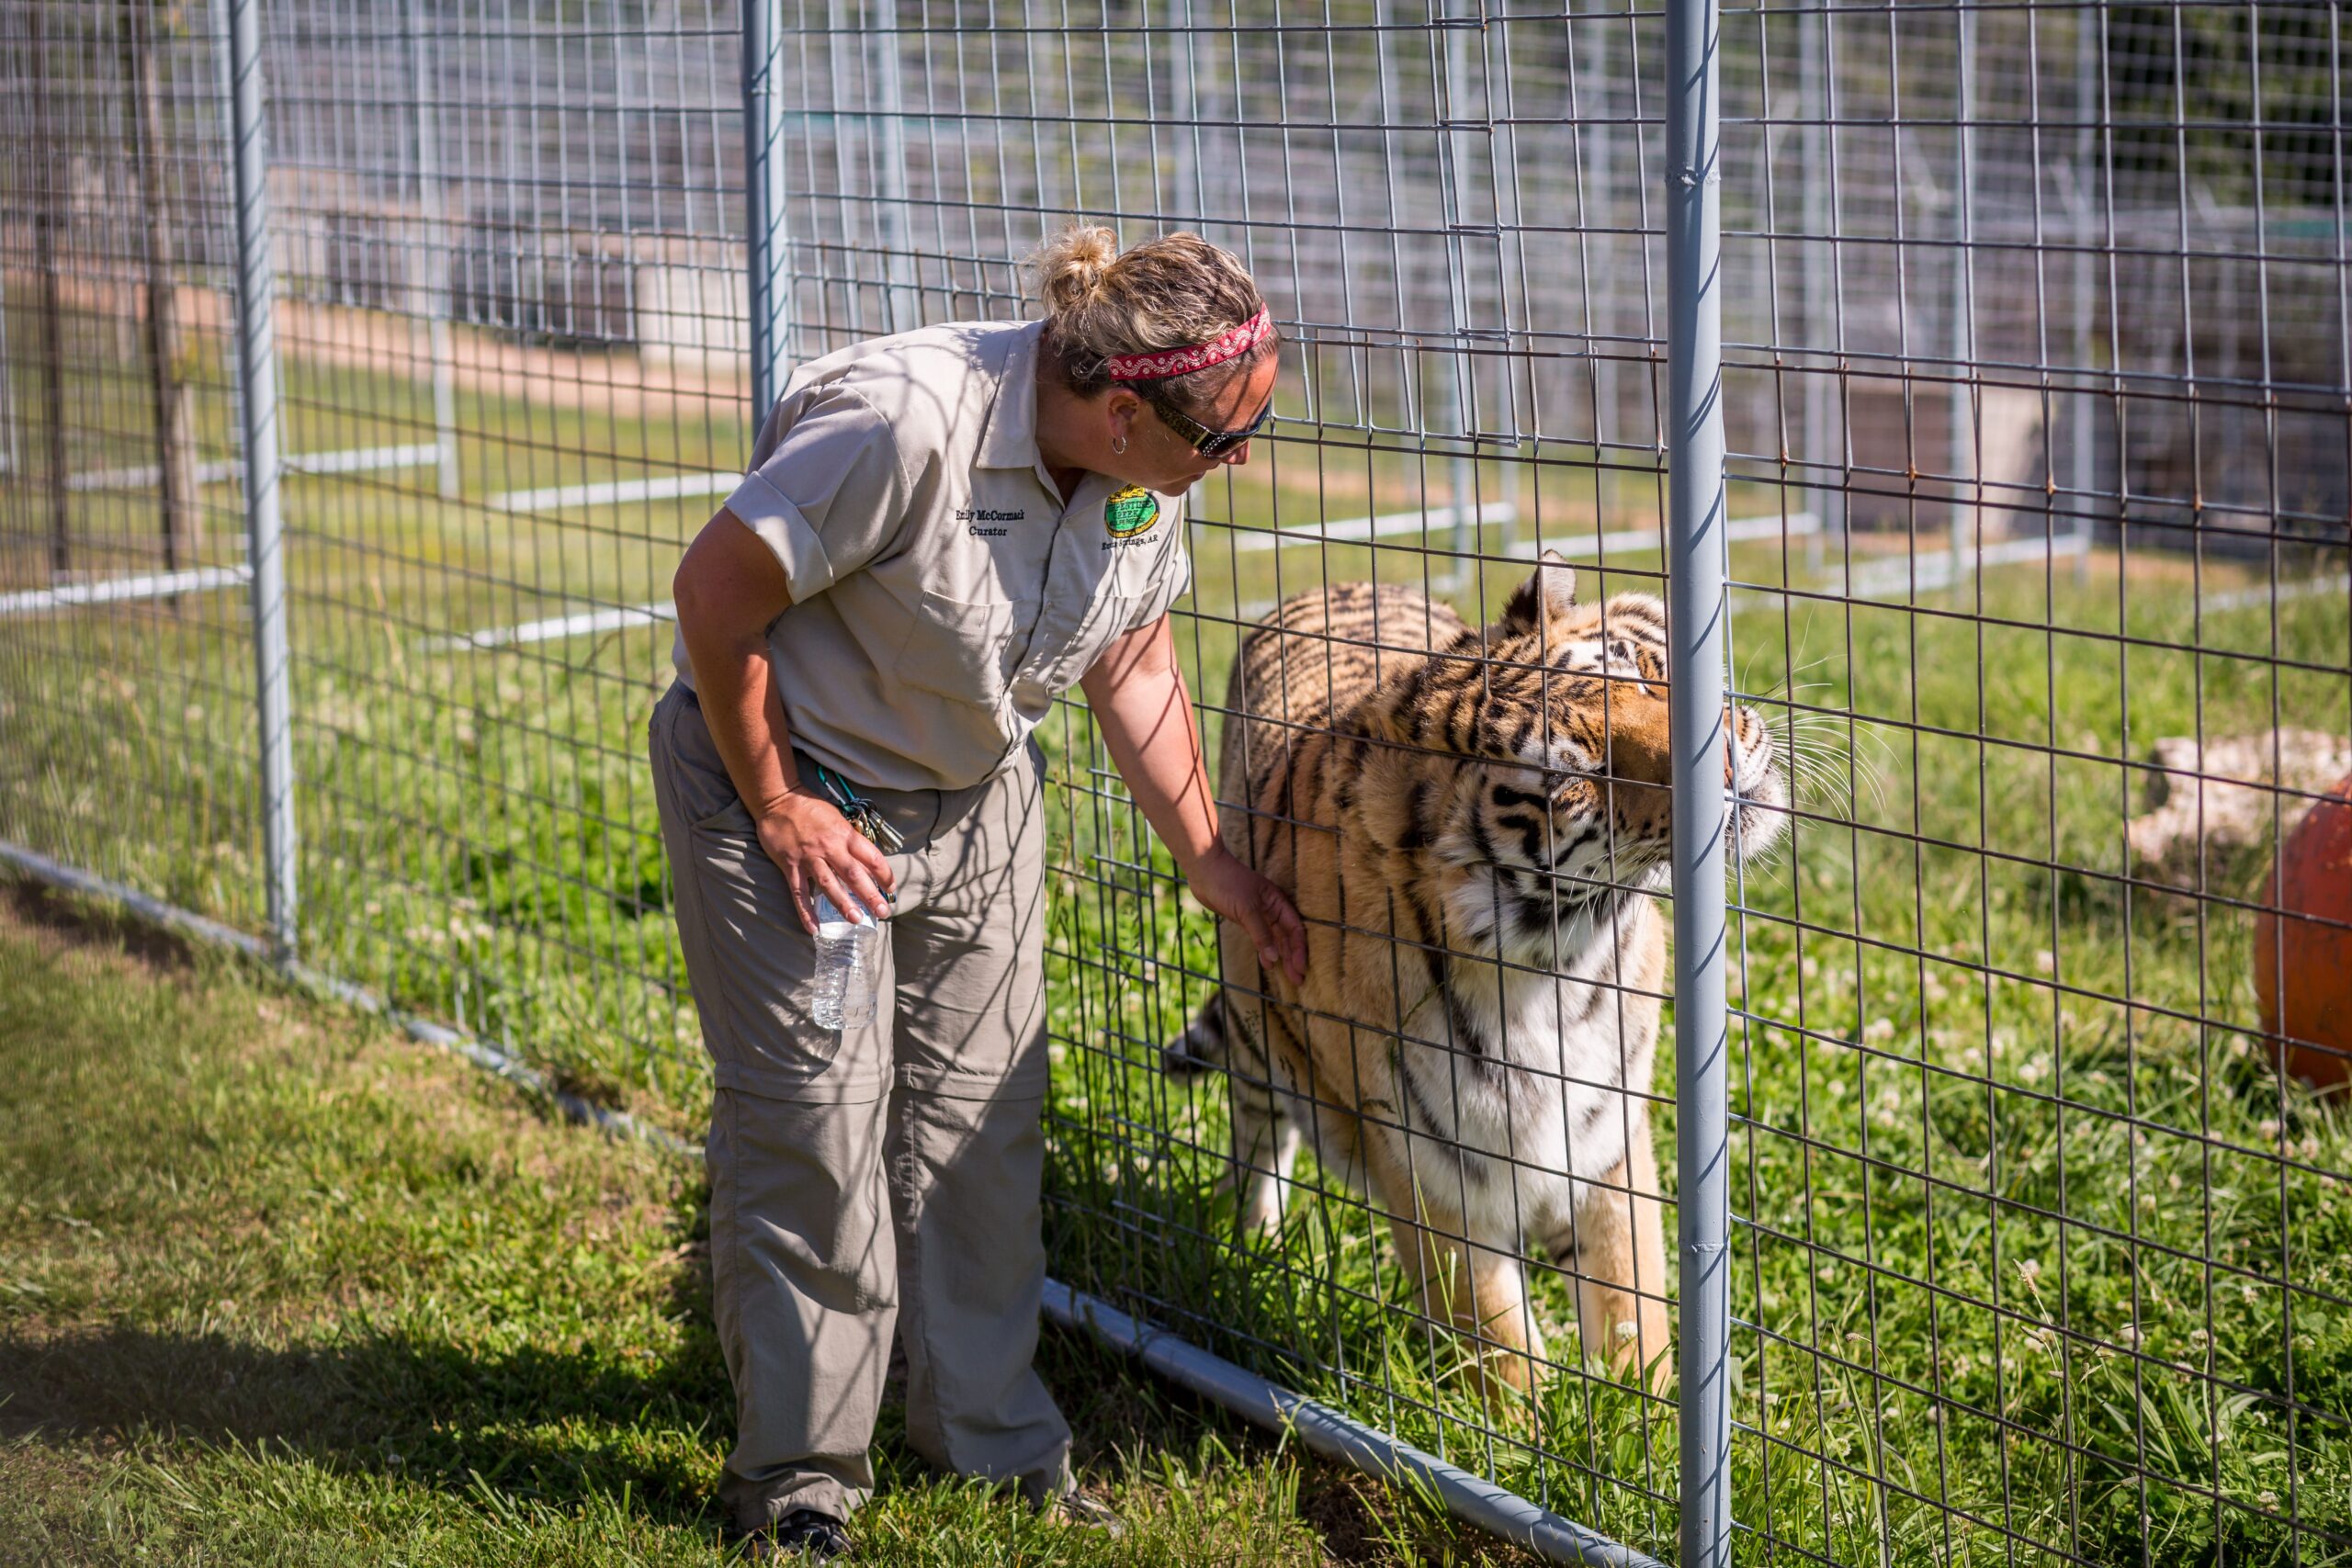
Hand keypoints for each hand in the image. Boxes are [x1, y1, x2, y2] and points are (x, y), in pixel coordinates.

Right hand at [753, 789, 896, 935]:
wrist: (778, 800)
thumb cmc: (811, 809)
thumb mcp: (837, 819)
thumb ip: (850, 839)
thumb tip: (867, 861)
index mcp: (845, 834)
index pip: (872, 857)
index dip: (885, 875)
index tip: (891, 889)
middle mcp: (829, 846)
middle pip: (854, 874)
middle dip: (870, 895)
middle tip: (883, 912)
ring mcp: (809, 857)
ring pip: (829, 884)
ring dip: (843, 904)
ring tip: (856, 920)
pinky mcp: (790, 865)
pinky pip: (799, 893)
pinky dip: (806, 912)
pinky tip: (814, 928)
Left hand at [1185, 847, 1307, 986]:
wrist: (1205, 871)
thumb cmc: (1228, 883)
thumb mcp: (1247, 909)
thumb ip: (1261, 934)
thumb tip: (1274, 958)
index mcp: (1278, 902)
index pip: (1295, 929)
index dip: (1300, 949)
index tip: (1301, 967)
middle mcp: (1272, 909)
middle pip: (1288, 937)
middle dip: (1294, 958)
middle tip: (1299, 980)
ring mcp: (1259, 915)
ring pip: (1275, 940)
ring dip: (1282, 957)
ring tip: (1289, 978)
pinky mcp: (1246, 920)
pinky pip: (1260, 939)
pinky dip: (1265, 952)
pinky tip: (1268, 965)